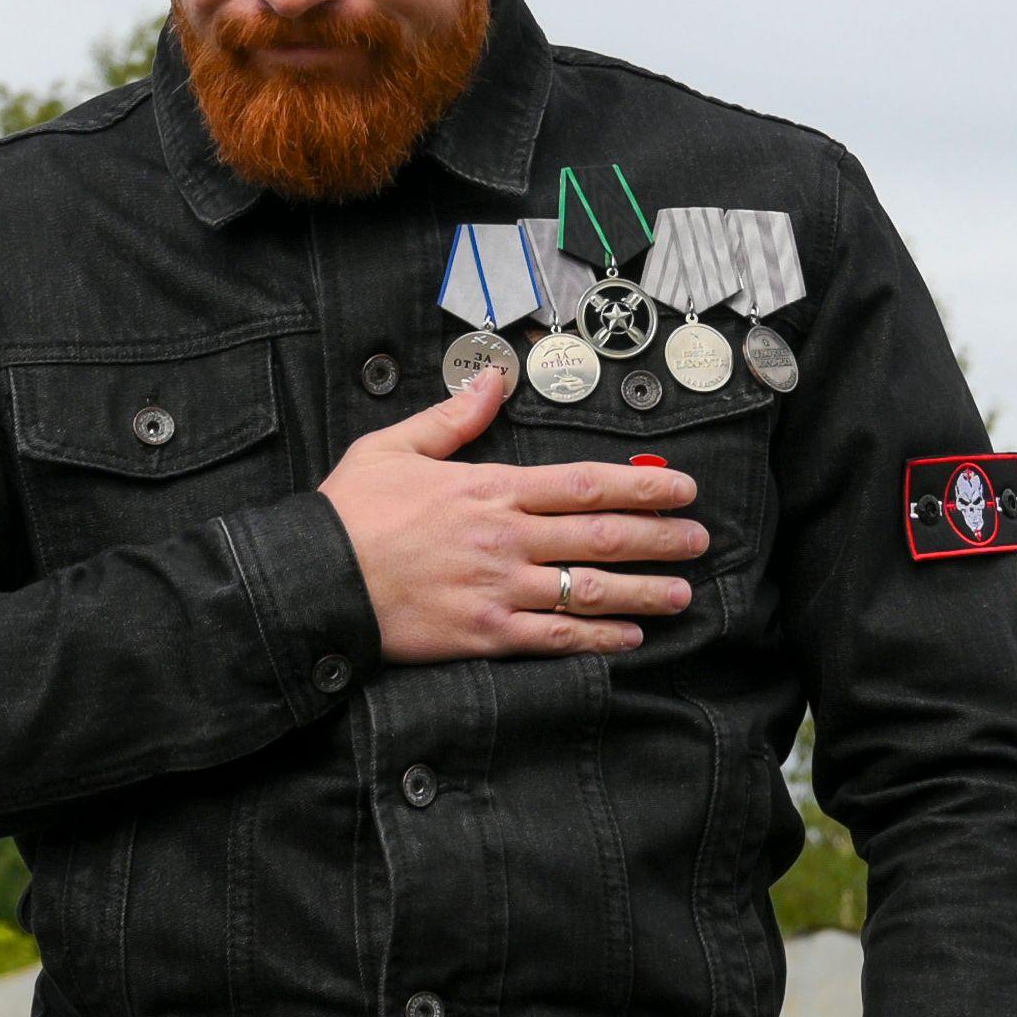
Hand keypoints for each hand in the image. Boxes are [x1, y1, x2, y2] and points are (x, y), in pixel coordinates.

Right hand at [320, 357, 707, 662]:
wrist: (315, 580)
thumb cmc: (350, 513)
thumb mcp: (394, 446)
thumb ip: (454, 417)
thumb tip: (493, 379)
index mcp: (490, 488)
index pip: (586, 483)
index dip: (643, 485)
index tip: (682, 488)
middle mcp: (505, 538)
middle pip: (602, 535)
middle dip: (660, 538)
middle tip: (700, 541)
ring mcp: (498, 588)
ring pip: (588, 588)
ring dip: (643, 591)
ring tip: (682, 594)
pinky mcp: (484, 634)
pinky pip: (555, 637)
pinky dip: (598, 637)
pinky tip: (630, 636)